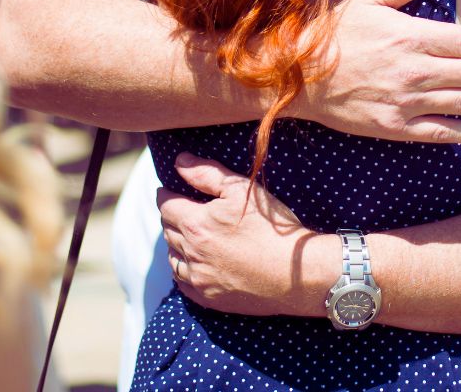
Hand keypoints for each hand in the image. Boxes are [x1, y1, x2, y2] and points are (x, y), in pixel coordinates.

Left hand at [159, 153, 332, 316]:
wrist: (294, 273)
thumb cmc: (271, 226)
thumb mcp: (242, 189)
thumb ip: (207, 174)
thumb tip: (179, 161)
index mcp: (196, 224)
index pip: (166, 206)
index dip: (165, 195)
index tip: (166, 190)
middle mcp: (191, 253)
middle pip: (167, 231)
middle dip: (171, 217)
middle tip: (179, 208)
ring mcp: (198, 279)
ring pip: (172, 258)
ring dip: (175, 244)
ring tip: (186, 235)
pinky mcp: (208, 298)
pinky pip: (182, 282)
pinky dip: (183, 269)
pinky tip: (194, 263)